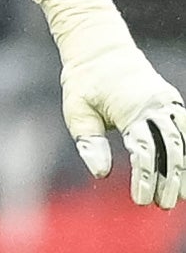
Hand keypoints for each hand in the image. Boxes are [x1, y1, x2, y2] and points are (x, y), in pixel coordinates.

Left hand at [37, 0, 185, 207]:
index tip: (140, 201)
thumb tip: (101, 174)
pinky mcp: (171, 102)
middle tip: (162, 205)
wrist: (99, 47)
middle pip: (169, 150)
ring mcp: (167, 103)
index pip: (144, 150)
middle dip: (168, 180)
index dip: (145, 178)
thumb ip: (89, 143)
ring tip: (179, 197)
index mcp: (132, 108)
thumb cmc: (84, 81)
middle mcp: (156, 106)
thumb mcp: (77, 110)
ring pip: (183, 142)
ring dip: (183, 170)